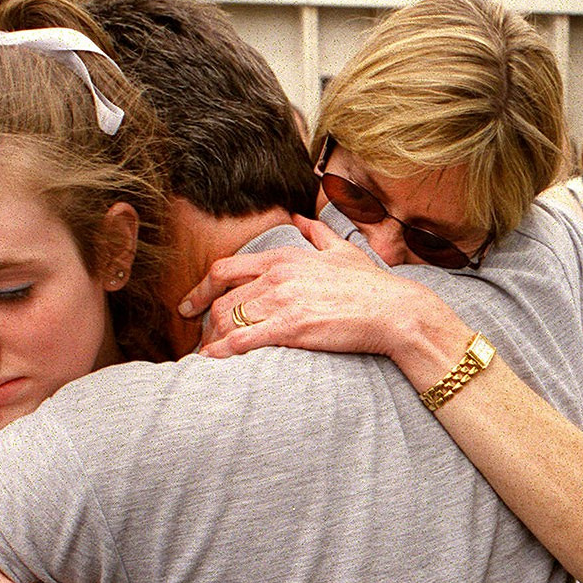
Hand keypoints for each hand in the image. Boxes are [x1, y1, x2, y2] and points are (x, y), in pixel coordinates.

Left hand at [179, 215, 449, 359]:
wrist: (393, 310)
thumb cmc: (369, 284)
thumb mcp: (342, 250)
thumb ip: (317, 234)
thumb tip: (302, 220)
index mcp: (282, 258)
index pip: (225, 269)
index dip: (201, 289)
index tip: (190, 305)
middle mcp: (277, 277)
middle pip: (221, 300)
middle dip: (204, 323)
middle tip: (197, 339)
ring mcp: (283, 302)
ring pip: (229, 321)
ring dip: (212, 341)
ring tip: (205, 357)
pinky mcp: (292, 327)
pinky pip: (245, 341)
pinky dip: (223, 353)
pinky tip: (214, 362)